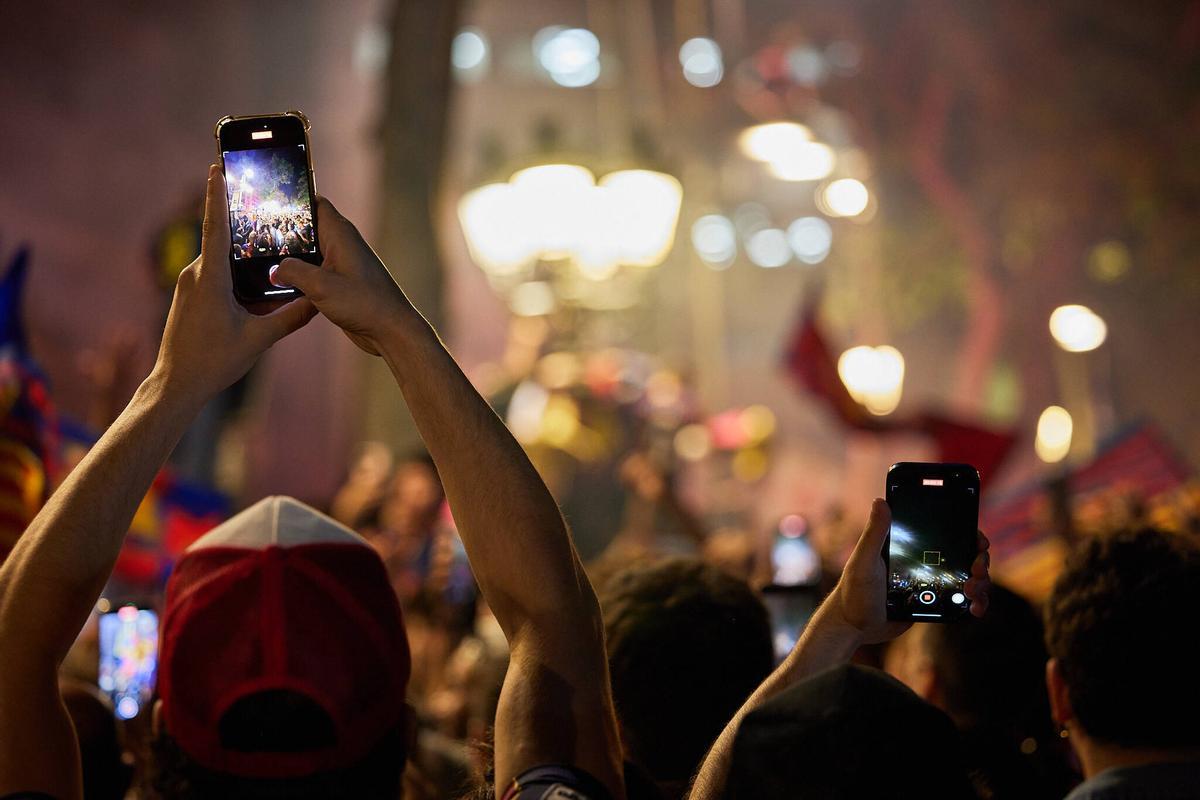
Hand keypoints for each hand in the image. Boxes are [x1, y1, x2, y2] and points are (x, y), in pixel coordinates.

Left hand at [152, 166, 315, 398]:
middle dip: (244, 226)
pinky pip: (216, 277)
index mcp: (210, 278)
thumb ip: (290, 317)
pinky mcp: (190, 297)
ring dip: (243, 258)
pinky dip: (236, 276)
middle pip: (223, 241)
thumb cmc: (213, 362)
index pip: (215, 226)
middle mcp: (195, 275)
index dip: (217, 195)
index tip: (218, 168)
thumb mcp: (259, 339)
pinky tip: (256, 287)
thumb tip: (318, 302)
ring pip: (221, 262)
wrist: (177, 385)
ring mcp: (189, 285)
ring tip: (268, 249)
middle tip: (263, 205)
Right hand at [272, 197, 413, 355]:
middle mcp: (341, 245)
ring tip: (260, 262)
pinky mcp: (340, 284)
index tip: (268, 201)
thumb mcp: (321, 285)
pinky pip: (313, 274)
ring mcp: (341, 265)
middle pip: (307, 229)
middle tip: (254, 236)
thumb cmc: (365, 304)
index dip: (293, 199)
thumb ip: (293, 272)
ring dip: (289, 260)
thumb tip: (275, 270)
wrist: (390, 332)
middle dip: (284, 233)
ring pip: (308, 254)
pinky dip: (298, 278)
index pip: (315, 203)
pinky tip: (279, 287)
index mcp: (340, 234)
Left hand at [824, 498, 990, 644]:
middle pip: (964, 553)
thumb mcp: (864, 560)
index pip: (945, 531)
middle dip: (979, 560)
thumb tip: (880, 500)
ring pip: (968, 577)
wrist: (854, 626)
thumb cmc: (853, 590)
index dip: (967, 532)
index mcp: (909, 544)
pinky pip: (961, 599)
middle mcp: (923, 560)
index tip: (978, 539)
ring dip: (981, 583)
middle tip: (976, 570)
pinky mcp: (933, 602)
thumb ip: (874, 533)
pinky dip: (975, 602)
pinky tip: (975, 609)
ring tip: (971, 592)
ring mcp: (930, 581)